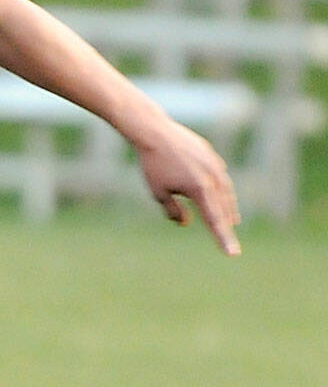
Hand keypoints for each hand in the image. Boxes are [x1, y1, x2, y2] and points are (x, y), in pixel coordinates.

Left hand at [136, 120, 240, 255]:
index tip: (233, 254)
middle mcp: (213, 177)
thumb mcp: (159, 193)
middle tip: (230, 239)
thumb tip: (186, 223)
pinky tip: (220, 195)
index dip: (223, 239)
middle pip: (224, 207)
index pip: (215, 221)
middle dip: (227, 223)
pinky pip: (220, 177)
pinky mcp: (211, 156)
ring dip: (228, 206)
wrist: (154, 132)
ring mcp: (214, 165)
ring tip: (232, 219)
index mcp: (200, 189)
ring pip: (226, 191)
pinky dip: (221, 189)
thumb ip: (174, 211)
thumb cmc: (153, 165)